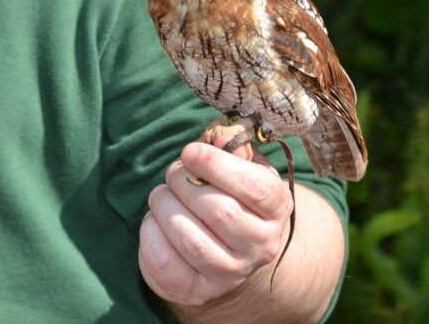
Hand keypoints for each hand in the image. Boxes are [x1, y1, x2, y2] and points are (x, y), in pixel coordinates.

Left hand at [138, 134, 293, 305]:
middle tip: (173, 173)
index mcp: (278, 208)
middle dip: (183, 183)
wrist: (234, 246)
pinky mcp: (199, 290)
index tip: (189, 151)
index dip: (215, 165)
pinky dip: (150, 235)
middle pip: (218, 211)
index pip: (254, 187)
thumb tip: (218, 138)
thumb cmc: (235, 194)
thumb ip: (233, 147)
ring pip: (189, 238)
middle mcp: (261, 245)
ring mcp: (232, 273)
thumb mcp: (244, 166)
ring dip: (164, 207)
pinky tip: (154, 220)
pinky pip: (165, 264)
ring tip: (162, 195)